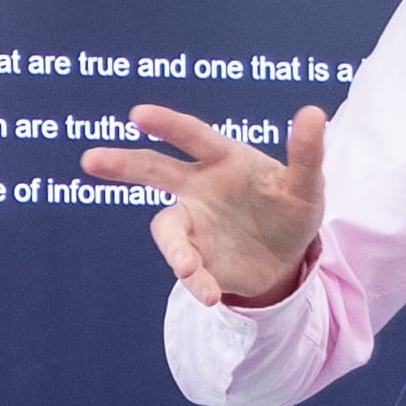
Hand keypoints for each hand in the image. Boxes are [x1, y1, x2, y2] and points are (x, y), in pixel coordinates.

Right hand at [78, 103, 325, 305]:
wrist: (287, 256)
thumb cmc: (293, 207)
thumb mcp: (307, 184)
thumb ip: (307, 152)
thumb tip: (315, 111)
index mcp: (223, 158)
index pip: (192, 136)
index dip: (166, 125)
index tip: (137, 115)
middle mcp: (197, 186)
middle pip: (154, 170)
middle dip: (122, 165)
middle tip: (90, 159)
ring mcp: (192, 223)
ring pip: (168, 231)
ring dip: (175, 250)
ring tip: (189, 270)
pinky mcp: (195, 257)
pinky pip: (187, 269)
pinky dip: (196, 282)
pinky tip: (209, 294)